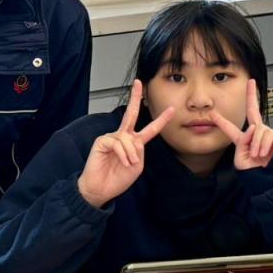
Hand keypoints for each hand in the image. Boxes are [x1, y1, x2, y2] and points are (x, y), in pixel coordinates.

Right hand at [76, 80, 174, 208]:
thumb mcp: (136, 167)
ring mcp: (112, 138)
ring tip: (128, 164)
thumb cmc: (117, 179)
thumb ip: (140, 152)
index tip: (171, 110)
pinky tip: (122, 162)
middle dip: (134, 97)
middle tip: (138, 83)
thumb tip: (135, 139)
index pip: (150, 129)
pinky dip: (122, 154)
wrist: (101, 189)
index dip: (161, 120)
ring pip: (128, 138)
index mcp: (134, 144)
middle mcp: (123, 137)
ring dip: (131, 153)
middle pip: (132, 114)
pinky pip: (117, 142)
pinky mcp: (102, 141)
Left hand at [210, 79, 272, 169]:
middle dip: (251, 94)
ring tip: (257, 155)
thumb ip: (242, 143)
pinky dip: (263, 144)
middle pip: (253, 110)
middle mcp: (256, 135)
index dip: (221, 121)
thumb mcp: (241, 160)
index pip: (231, 129)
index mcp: (244, 141)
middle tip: (250, 82)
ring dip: (255, 145)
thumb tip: (252, 128)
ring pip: (258, 129)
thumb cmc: (258, 173)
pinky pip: (267, 133)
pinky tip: (264, 152)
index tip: (212, 113)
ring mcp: (267, 134)